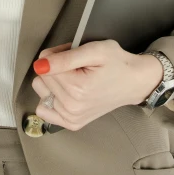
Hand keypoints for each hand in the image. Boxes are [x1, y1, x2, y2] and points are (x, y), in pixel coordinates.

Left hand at [31, 39, 161, 130]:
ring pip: (41, 91)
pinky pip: (45, 110)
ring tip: (74, 77)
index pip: (45, 66)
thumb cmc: (117, 63)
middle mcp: (72, 108)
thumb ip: (65, 57)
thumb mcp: (94, 50)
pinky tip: (65, 92)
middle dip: (56, 67)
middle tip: (77, 65)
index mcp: (77, 89)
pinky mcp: (72, 123)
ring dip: (54, 82)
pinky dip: (51, 98)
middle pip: (42, 79)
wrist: (133, 82)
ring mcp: (71, 118)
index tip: (73, 54)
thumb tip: (40, 65)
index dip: (57, 55)